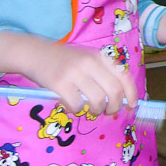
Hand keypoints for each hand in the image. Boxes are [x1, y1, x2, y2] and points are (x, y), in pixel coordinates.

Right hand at [0, 31, 136, 115]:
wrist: (34, 53)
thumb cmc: (64, 60)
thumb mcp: (87, 59)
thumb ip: (103, 74)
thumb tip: (121, 98)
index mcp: (100, 57)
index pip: (124, 76)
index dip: (132, 93)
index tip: (131, 106)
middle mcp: (90, 63)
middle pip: (114, 91)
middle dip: (115, 107)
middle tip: (108, 112)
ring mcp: (75, 72)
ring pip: (98, 100)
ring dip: (96, 111)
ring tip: (90, 110)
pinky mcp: (60, 83)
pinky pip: (77, 104)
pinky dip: (77, 110)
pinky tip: (72, 106)